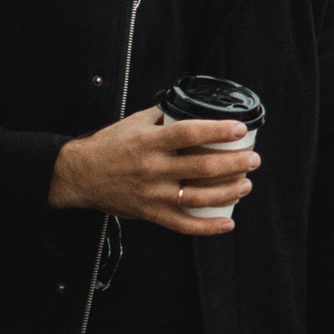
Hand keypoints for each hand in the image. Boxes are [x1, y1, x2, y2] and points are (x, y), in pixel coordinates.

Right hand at [48, 109, 257, 235]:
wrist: (80, 175)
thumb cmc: (109, 146)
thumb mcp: (134, 123)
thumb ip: (163, 116)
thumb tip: (191, 106)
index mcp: (149, 142)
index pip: (189, 133)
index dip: (217, 131)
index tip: (239, 129)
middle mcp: (153, 168)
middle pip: (202, 167)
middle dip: (234, 163)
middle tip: (253, 159)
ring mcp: (153, 193)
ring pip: (198, 197)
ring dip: (228, 192)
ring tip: (246, 185)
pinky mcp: (150, 213)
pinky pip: (183, 224)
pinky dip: (207, 227)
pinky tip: (227, 223)